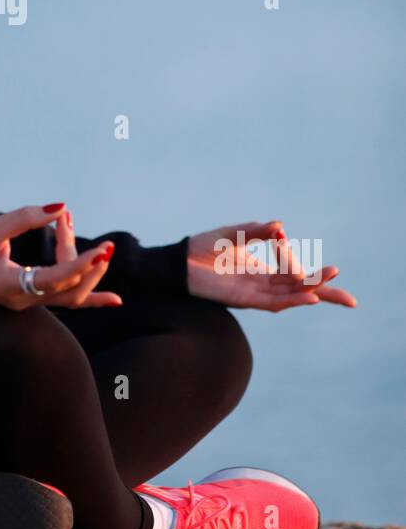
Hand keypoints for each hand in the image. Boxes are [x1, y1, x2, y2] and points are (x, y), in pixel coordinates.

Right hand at [0, 203, 122, 310]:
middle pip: (68, 288)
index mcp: (10, 286)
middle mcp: (23, 299)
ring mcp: (29, 302)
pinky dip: (91, 297)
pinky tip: (115, 300)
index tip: (100, 250)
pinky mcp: (33, 297)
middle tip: (103, 241)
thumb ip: (24, 218)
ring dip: (89, 272)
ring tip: (103, 248)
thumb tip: (60, 208)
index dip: (78, 265)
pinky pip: (66, 300)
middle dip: (88, 263)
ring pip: (70, 294)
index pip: (53, 280)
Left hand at [185, 219, 356, 312]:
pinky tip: (310, 297)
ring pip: (290, 296)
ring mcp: (253, 293)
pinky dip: (292, 300)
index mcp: (261, 271)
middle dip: (324, 292)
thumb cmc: (202, 248)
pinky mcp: (243, 298)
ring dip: (312, 292)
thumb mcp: (233, 234)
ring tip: (333, 287)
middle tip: (351, 301)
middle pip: (299, 290)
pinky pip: (273, 302)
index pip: (294, 275)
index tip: (318, 259)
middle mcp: (261, 285)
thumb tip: (279, 226)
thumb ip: (256, 231)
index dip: (310, 271)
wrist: (177, 263)